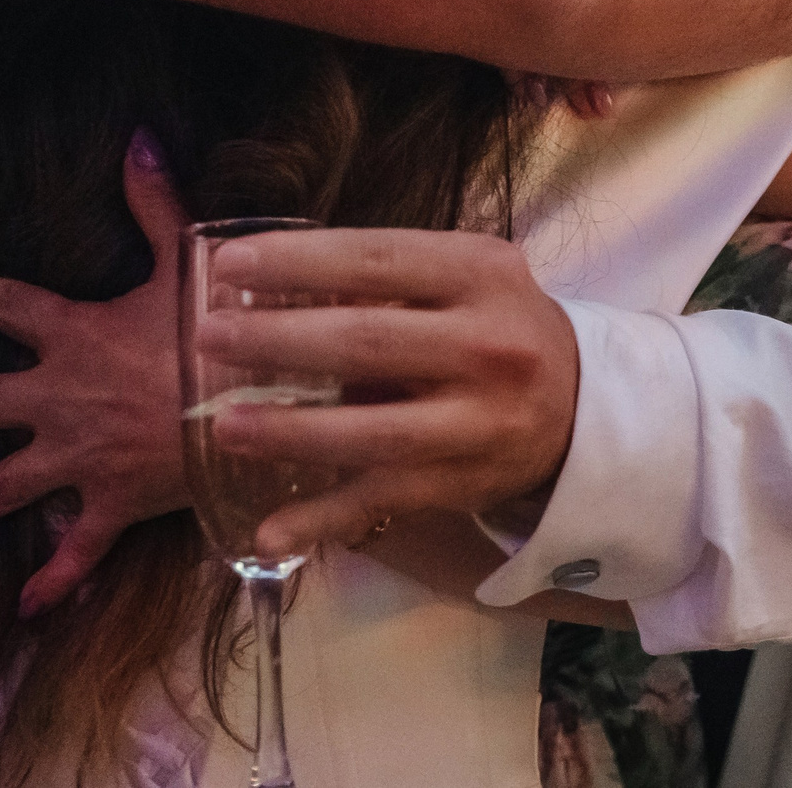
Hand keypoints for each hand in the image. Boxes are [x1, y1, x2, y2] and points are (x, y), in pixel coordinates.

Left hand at [0, 130, 190, 615]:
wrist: (256, 408)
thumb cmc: (220, 331)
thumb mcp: (189, 258)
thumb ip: (155, 203)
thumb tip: (137, 139)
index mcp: (73, 335)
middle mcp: (59, 398)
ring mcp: (80, 457)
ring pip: (3, 485)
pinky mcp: (112, 503)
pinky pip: (75, 549)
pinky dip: (53, 578)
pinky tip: (25, 605)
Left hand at [192, 228, 579, 558]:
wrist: (582, 406)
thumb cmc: (497, 322)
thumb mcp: (464, 275)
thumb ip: (388, 277)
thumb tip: (271, 282)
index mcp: (480, 274)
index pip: (376, 259)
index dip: (297, 261)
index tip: (228, 263)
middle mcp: (486, 346)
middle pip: (365, 344)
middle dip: (277, 341)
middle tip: (209, 337)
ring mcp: (477, 422)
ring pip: (371, 433)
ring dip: (289, 432)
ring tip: (224, 424)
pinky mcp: (463, 484)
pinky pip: (382, 503)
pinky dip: (323, 521)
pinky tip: (269, 533)